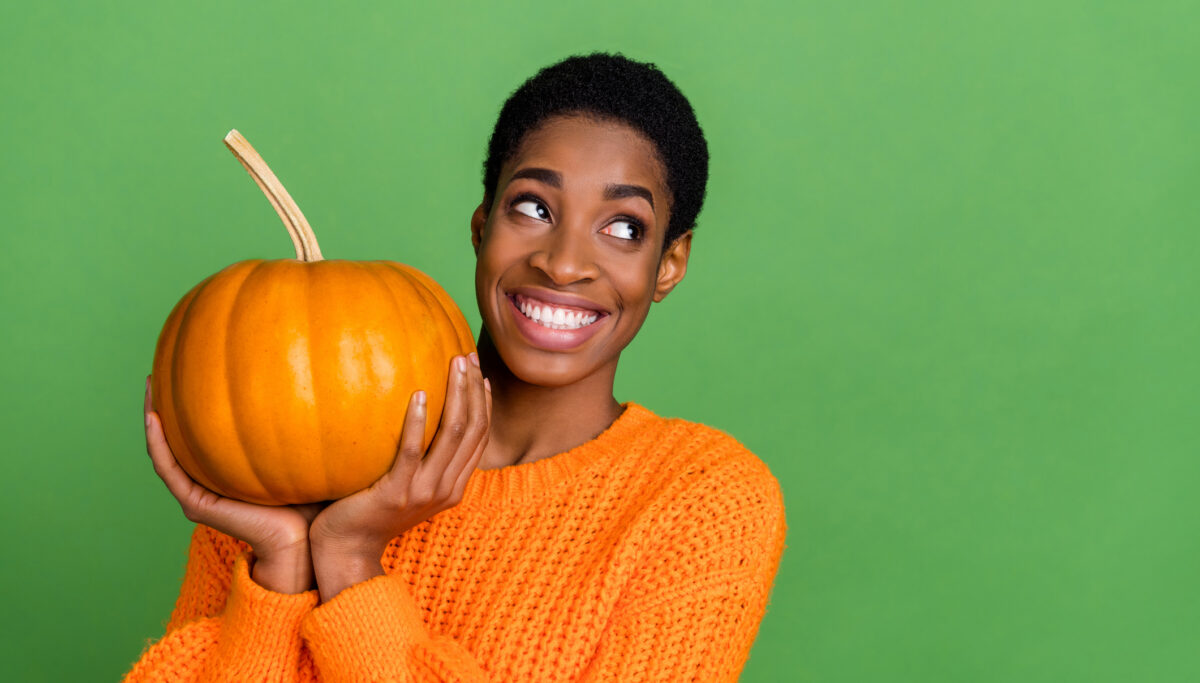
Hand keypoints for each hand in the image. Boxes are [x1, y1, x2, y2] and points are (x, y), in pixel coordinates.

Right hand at [143, 376, 323, 593]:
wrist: (304, 543)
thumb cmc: (314, 501)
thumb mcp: (308, 451)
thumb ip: (307, 422)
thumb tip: (328, 381)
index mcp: (233, 469)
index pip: (209, 430)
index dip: (199, 401)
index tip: (199, 364)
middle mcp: (212, 480)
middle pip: (182, 435)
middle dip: (172, 401)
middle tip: (167, 363)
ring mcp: (201, 492)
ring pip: (166, 449)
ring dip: (154, 417)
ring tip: (151, 384)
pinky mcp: (197, 505)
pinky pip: (169, 470)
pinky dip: (158, 444)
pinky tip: (154, 417)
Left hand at [309, 353, 490, 601]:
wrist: (347, 550)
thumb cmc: (369, 511)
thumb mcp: (405, 485)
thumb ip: (417, 456)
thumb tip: (413, 409)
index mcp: (453, 486)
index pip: (480, 437)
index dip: (483, 402)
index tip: (479, 373)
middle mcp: (446, 488)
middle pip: (473, 430)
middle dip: (474, 389)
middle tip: (468, 356)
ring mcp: (424, 492)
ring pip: (453, 434)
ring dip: (457, 395)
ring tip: (454, 364)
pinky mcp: (397, 493)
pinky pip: (413, 451)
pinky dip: (419, 421)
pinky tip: (420, 394)